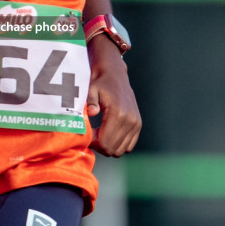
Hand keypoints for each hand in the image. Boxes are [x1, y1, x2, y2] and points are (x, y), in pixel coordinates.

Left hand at [87, 35, 139, 156]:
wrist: (115, 74)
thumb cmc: (100, 82)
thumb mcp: (91, 89)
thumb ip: (90, 102)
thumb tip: (92, 112)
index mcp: (118, 113)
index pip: (105, 143)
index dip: (93, 143)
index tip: (86, 134)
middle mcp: (130, 120)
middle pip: (112, 149)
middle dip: (99, 146)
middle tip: (91, 135)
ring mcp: (136, 124)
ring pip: (120, 150)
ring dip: (108, 146)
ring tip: (99, 133)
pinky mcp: (138, 125)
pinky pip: (128, 146)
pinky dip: (117, 144)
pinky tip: (108, 133)